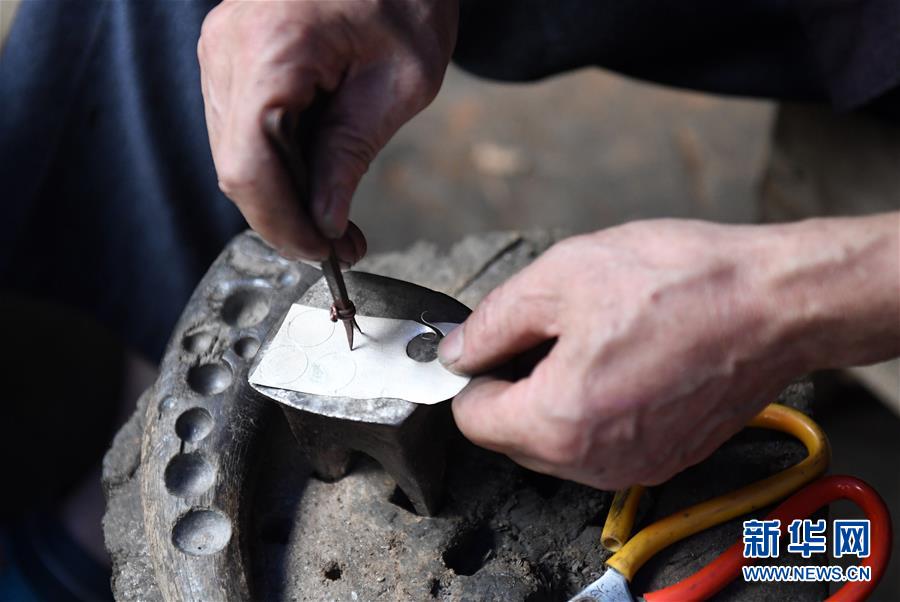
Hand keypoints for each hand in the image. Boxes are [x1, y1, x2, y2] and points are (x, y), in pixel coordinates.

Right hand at [198, 0, 457, 260]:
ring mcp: (221, 49)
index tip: (324, 253)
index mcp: (271, 50)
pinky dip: (277, 161)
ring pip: (235, 153)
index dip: (283, 225)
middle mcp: (228, 49)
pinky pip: (242, 128)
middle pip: (236, 167)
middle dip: (286, 218)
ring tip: (336, 214)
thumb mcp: (400, 82)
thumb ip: (351, 154)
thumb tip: (322, 220)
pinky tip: (317, 172)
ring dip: (282, 194)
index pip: (250, 168)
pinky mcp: (231, 53)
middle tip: (341, 244)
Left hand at [439, 216, 899, 489]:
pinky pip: (599, 444)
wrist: (776, 303)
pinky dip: (595, 410)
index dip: (473, 373)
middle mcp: (592, 463)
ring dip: (555, 397)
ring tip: (596, 341)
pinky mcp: (663, 459)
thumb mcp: (560, 279)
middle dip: (515, 386)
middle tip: (551, 330)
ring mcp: (632, 467)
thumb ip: (491, 325)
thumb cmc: (678, 284)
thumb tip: (456, 353)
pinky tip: (625, 362)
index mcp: (558, 422)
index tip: (495, 341)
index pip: (472, 418)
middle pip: (511, 436)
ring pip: (554, 443)